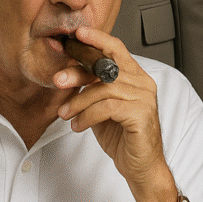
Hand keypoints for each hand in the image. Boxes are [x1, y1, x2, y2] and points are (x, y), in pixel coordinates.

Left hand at [55, 25, 171, 200]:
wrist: (141, 166)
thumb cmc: (122, 135)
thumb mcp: (102, 107)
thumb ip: (92, 89)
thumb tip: (67, 75)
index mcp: (136, 76)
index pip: (117, 49)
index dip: (97, 39)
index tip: (76, 35)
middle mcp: (143, 83)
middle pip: (106, 67)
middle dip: (78, 72)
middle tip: (58, 80)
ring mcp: (144, 98)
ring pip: (103, 89)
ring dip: (78, 102)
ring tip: (64, 114)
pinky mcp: (141, 114)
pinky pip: (106, 108)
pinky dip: (87, 116)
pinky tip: (78, 126)